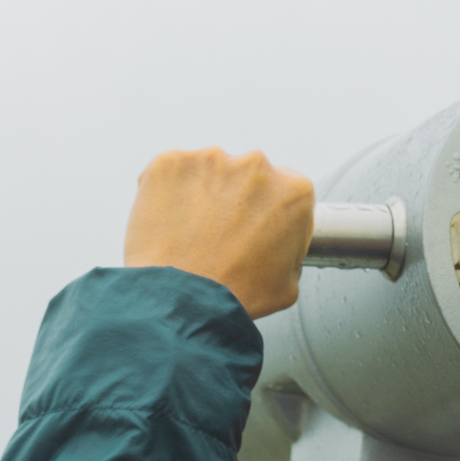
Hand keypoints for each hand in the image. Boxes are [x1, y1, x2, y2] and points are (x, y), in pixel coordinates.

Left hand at [123, 148, 313, 318]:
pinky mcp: (169, 163)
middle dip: (233, 200)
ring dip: (200, 194)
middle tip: (216, 236)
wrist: (182, 301)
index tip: (251, 229)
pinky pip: (168, 173)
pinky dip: (165, 192)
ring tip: (188, 234)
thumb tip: (283, 246)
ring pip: (206, 172)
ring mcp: (210, 159)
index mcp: (294, 190)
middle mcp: (256, 164)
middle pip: (245, 176)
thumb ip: (292, 251)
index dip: (266, 212)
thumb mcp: (288, 284)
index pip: (283, 189)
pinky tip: (166, 224)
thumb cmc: (234, 297)